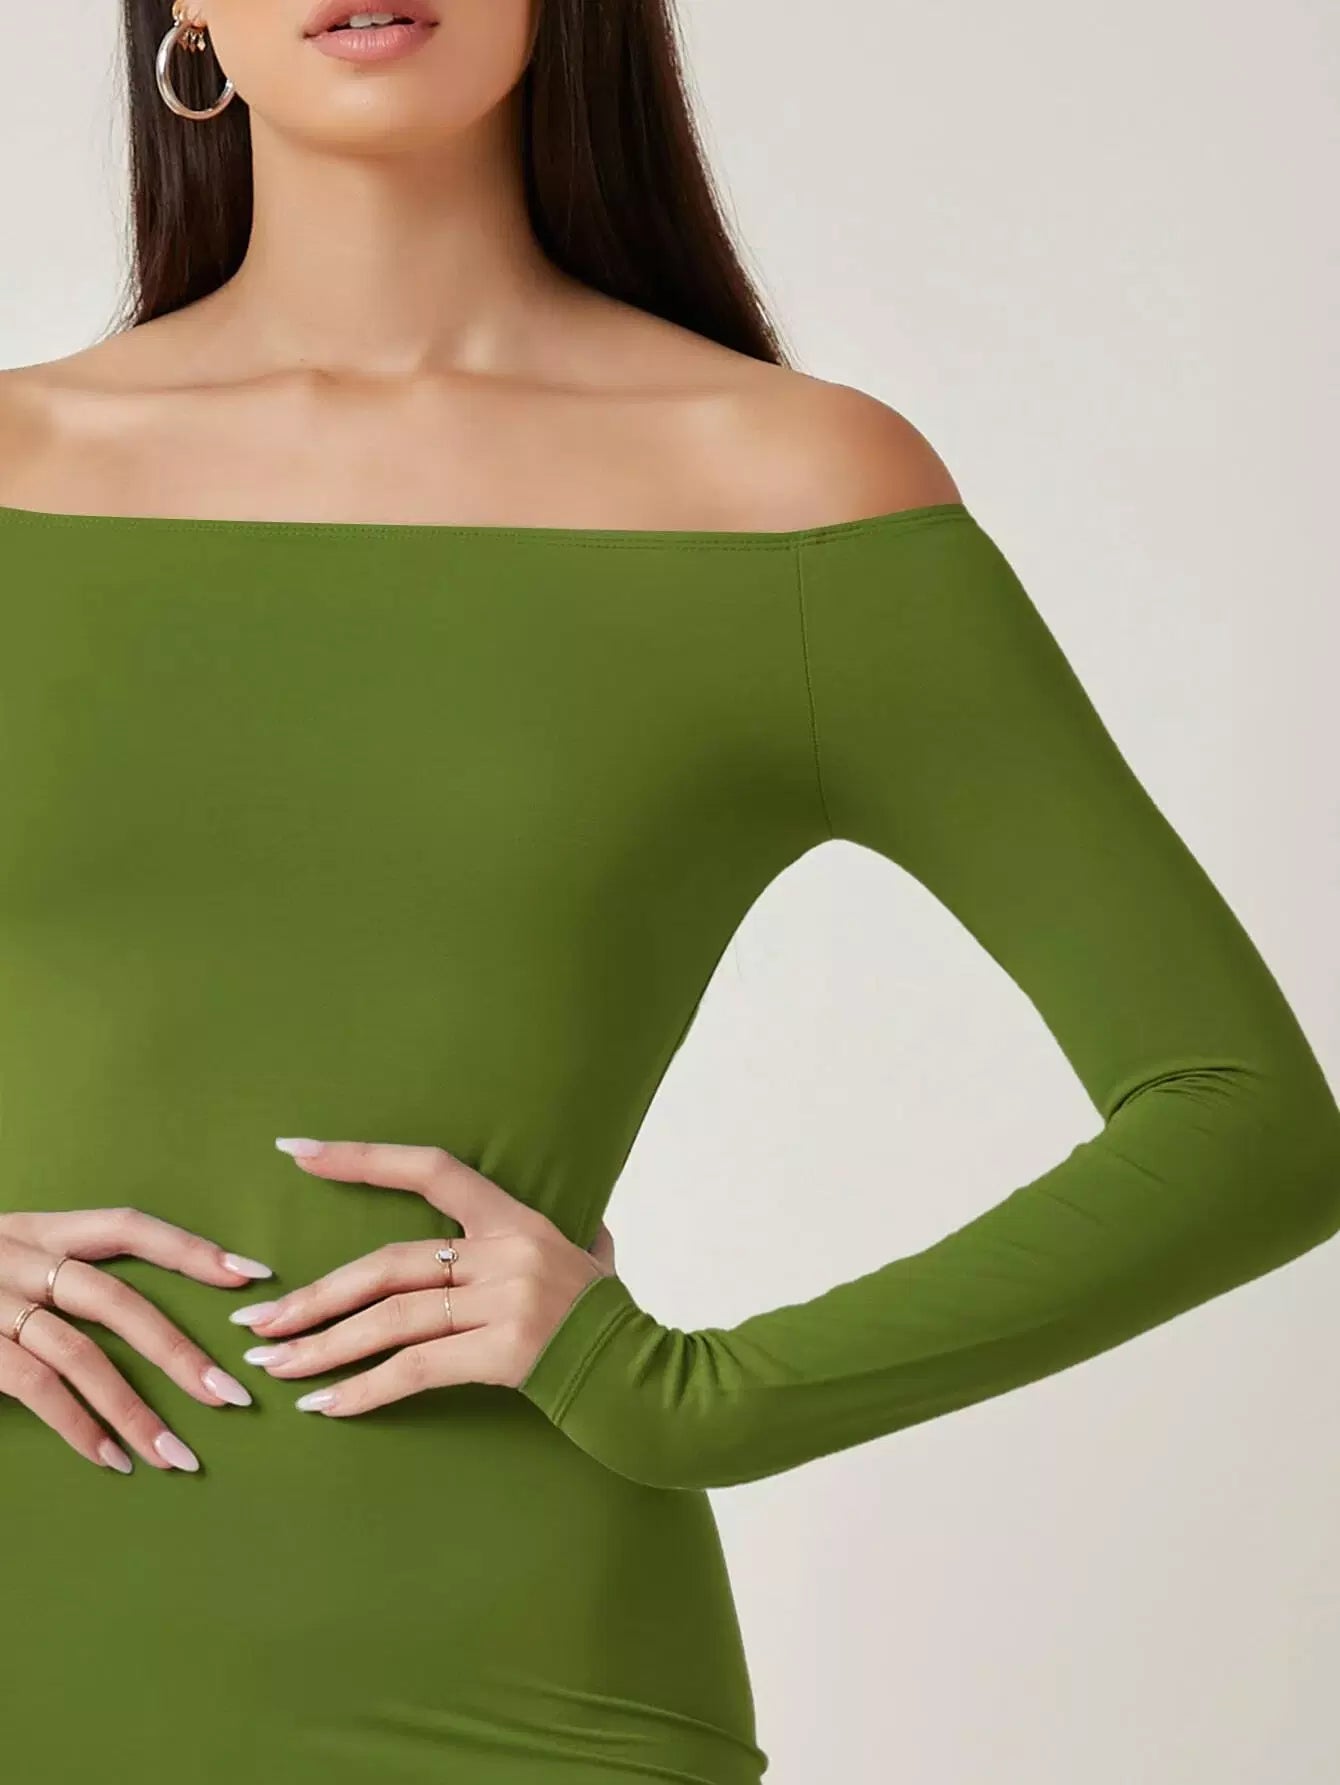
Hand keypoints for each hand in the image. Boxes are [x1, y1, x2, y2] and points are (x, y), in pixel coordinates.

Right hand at [0, 1209, 272, 1472]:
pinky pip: (34, 1388)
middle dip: (181, 1349)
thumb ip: (53, 1282)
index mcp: (32, 1229)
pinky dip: (78, 1426)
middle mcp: (13, 1256)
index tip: (251, 1275)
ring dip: (137, 1408)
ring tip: (179, 1455)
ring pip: (81, 1353)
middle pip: (116, 1299)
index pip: (126, 1226)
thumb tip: (139, 1329)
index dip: (190, 1248)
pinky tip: (113, 1459)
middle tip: (234, 1395)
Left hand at [234, 1137, 615, 1415]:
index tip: (296, 1154)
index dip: (362, 1159)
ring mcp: (505, 1302)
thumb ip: (571, 1236)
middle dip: (315, 1296)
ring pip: (391, 1320)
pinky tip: (325, 1409)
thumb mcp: (593, 1258)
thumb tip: (576, 1223)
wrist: (652, 1380)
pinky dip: (365, 1392)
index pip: (431, 1170)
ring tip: (273, 1369)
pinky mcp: (504, 1353)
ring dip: (323, 1348)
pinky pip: (416, 1370)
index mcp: (516, 1220)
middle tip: (257, 1324)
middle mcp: (506, 1253)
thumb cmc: (614, 1320)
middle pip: (387, 1266)